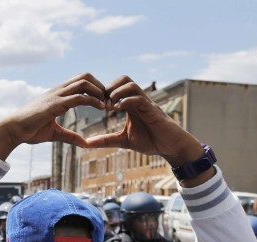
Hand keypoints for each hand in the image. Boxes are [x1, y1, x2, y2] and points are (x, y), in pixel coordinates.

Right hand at [0, 73, 105, 159]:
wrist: (13, 130)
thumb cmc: (29, 130)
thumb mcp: (54, 134)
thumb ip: (70, 137)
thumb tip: (85, 144)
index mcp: (57, 95)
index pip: (80, 81)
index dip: (94, 88)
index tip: (103, 101)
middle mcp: (58, 91)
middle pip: (85, 76)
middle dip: (100, 85)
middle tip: (108, 100)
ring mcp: (56, 96)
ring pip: (84, 82)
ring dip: (99, 91)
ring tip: (107, 104)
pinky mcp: (55, 105)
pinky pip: (78, 97)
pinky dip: (93, 101)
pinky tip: (100, 108)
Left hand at [85, 76, 202, 166]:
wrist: (170, 147)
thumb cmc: (150, 141)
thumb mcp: (123, 141)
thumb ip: (106, 140)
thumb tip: (86, 144)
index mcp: (130, 104)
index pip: (116, 87)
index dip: (103, 92)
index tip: (94, 104)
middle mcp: (138, 100)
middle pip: (123, 79)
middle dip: (109, 87)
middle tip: (101, 103)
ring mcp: (146, 103)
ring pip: (131, 84)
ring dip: (116, 92)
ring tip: (108, 107)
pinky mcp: (153, 111)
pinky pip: (139, 99)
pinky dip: (126, 101)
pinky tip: (116, 110)